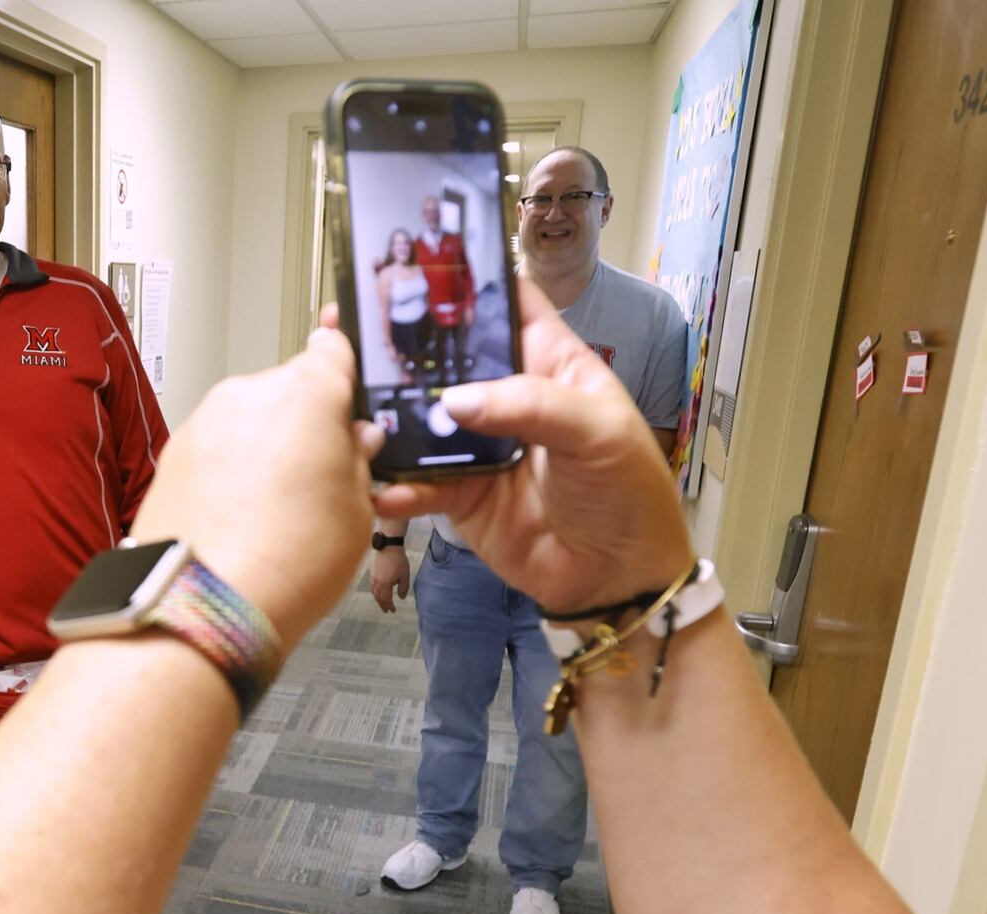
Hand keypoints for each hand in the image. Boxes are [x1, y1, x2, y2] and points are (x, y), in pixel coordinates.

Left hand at [129, 313, 383, 651]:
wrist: (203, 603)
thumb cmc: (286, 562)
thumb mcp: (358, 514)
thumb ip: (359, 462)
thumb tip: (358, 441)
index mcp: (308, 393)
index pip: (335, 350)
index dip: (346, 370)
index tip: (351, 392)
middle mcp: (250, 393)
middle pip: (289, 390)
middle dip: (306, 423)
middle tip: (321, 476)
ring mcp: (205, 420)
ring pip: (249, 419)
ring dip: (264, 448)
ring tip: (276, 510)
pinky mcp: (173, 452)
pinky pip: (215, 448)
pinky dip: (229, 471)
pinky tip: (240, 518)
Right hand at [370, 547, 410, 613]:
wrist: (388, 545)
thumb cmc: (398, 560)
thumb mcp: (405, 575)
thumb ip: (403, 588)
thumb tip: (401, 597)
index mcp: (385, 584)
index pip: (386, 599)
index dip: (389, 606)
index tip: (393, 611)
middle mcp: (377, 582)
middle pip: (378, 598)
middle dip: (382, 605)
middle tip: (386, 610)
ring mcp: (373, 576)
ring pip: (374, 592)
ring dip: (378, 599)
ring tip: (382, 602)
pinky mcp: (372, 571)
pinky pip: (372, 585)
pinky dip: (375, 591)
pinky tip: (379, 590)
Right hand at [374, 276, 692, 613]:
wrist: (620, 579)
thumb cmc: (630, 494)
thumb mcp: (599, 433)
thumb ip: (532, 405)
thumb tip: (458, 399)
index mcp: (548, 363)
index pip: (508, 304)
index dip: (472, 281)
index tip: (424, 261)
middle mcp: (506, 397)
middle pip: (448, 358)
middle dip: (406, 346)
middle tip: (357, 332)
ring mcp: (479, 446)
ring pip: (422, 418)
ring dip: (391, 415)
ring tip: (357, 407)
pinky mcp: (460, 495)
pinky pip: (419, 483)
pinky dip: (399, 484)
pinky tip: (385, 484)